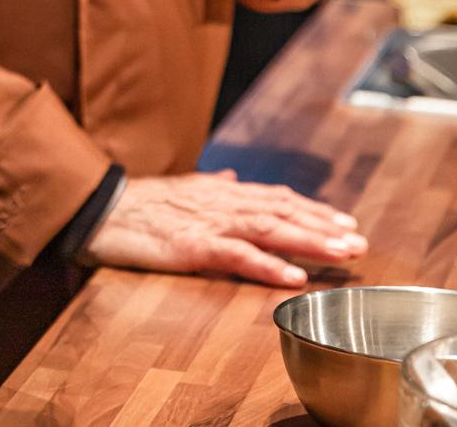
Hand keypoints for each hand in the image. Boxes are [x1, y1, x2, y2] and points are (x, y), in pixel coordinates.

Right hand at [78, 170, 367, 285]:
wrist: (97, 208)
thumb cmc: (137, 205)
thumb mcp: (181, 190)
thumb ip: (213, 186)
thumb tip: (236, 179)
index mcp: (221, 192)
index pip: (277, 198)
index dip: (313, 210)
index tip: (344, 222)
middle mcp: (222, 202)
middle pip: (283, 211)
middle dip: (324, 226)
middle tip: (359, 241)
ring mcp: (209, 223)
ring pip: (270, 228)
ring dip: (310, 241)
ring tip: (342, 253)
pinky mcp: (192, 245)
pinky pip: (237, 256)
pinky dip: (268, 265)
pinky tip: (294, 277)